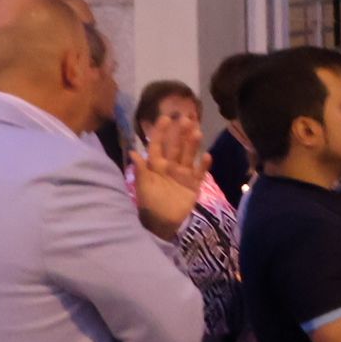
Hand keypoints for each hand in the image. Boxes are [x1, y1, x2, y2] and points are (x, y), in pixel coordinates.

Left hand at [130, 115, 205, 238]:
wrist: (162, 223)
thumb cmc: (150, 203)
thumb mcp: (143, 186)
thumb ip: (141, 169)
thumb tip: (133, 152)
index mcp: (156, 166)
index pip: (158, 145)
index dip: (161, 132)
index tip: (166, 118)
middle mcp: (170, 166)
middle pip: (176, 147)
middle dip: (180, 133)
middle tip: (187, 118)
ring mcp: (183, 175)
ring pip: (189, 156)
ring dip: (193, 144)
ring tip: (197, 132)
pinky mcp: (193, 185)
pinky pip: (200, 172)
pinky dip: (204, 165)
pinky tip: (207, 156)